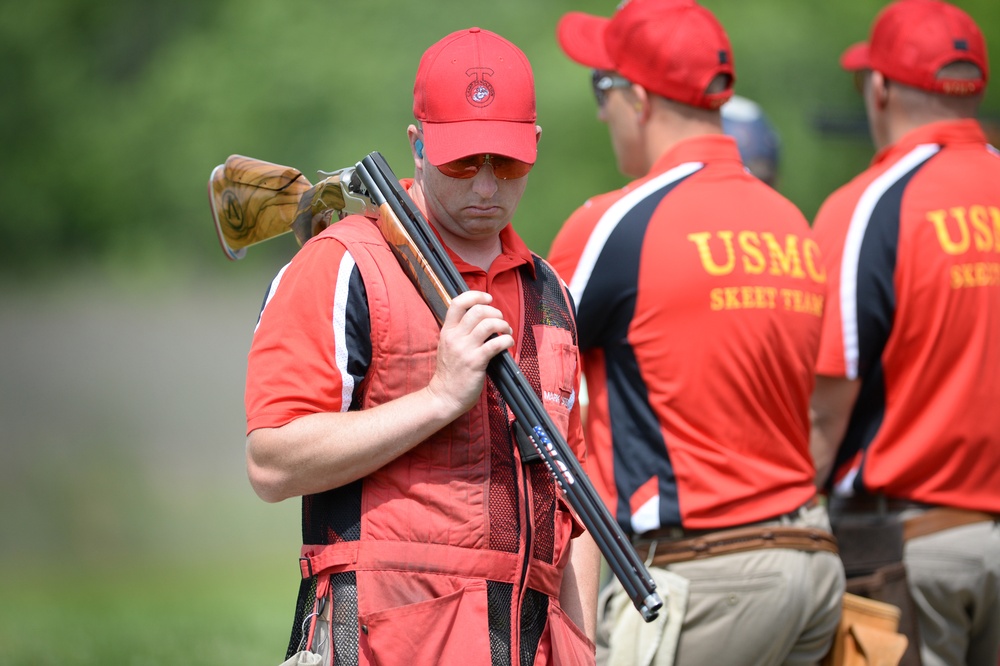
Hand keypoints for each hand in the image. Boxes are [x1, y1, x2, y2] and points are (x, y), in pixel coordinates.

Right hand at [426, 291, 513, 416]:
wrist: (444, 396)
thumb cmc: (450, 372)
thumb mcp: (448, 346)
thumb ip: (460, 332)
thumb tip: (482, 319)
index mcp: (447, 331)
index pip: (458, 302)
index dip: (475, 295)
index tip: (487, 298)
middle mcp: (454, 337)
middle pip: (478, 310)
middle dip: (495, 311)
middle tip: (501, 320)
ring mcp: (464, 349)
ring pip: (488, 324)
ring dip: (503, 325)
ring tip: (507, 332)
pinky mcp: (476, 362)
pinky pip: (495, 344)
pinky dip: (507, 340)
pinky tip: (508, 344)